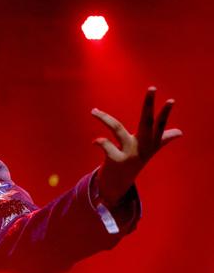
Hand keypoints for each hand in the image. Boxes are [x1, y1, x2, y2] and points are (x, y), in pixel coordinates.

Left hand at [91, 86, 183, 207]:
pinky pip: (106, 145)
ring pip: (117, 129)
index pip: (160, 125)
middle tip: (152, 88)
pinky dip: (100, 142)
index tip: (170, 100)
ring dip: (105, 118)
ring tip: (93, 111)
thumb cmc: (134, 162)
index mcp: (150, 142)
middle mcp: (141, 146)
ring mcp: (129, 153)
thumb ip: (163, 139)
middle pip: (147, 121)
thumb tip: (179, 132)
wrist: (118, 185)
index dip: (165, 113)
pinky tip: (95, 141)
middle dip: (149, 105)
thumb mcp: (149, 150)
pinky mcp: (115, 160)